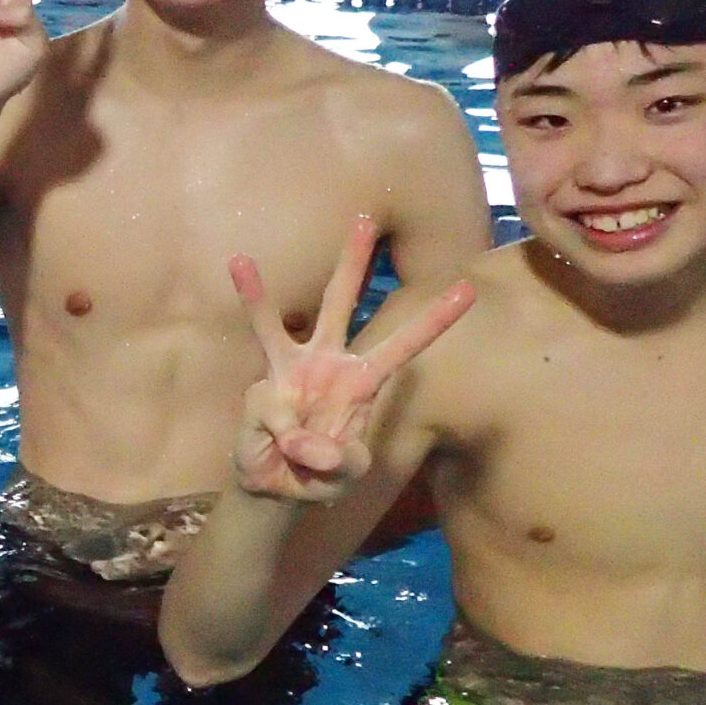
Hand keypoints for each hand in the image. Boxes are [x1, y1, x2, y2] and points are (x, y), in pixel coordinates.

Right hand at [229, 216, 473, 502]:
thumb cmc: (320, 478)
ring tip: (237, 260)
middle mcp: (326, 362)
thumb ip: (340, 464)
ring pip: (277, 324)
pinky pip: (266, 406)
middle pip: (340, 303)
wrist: (276, 488)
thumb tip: (313, 446)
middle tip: (365, 216)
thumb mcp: (344, 479)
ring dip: (257, 293)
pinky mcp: (260, 393)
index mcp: (362, 380)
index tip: (468, 287)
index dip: (434, 318)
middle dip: (352, 261)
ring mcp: (288, 372)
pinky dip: (272, 422)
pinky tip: (275, 434)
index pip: (404, 345)